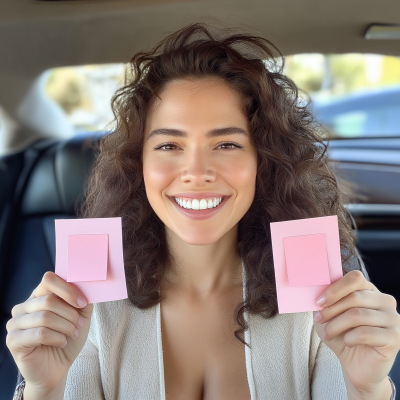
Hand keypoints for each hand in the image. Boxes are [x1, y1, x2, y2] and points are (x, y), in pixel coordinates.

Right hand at [6, 271, 92, 394]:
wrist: (58, 367)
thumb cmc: (68, 338)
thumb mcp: (81, 316)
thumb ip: (83, 299)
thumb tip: (87, 285)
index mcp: (39, 296)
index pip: (49, 279)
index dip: (68, 289)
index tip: (83, 303)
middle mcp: (24, 306)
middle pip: (49, 300)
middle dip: (70, 314)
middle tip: (79, 325)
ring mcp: (15, 323)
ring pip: (45, 317)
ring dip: (65, 327)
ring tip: (72, 334)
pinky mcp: (13, 340)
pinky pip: (39, 333)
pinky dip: (57, 338)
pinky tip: (61, 342)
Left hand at [312, 270, 399, 397]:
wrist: (355, 365)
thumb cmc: (341, 335)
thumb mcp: (329, 314)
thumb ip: (326, 300)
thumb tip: (316, 288)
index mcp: (369, 290)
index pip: (355, 278)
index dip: (335, 289)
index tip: (318, 301)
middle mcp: (385, 301)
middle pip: (354, 297)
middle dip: (331, 309)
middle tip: (319, 319)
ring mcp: (393, 319)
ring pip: (357, 315)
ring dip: (336, 325)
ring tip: (327, 334)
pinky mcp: (395, 338)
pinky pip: (366, 333)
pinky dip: (349, 338)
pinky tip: (346, 342)